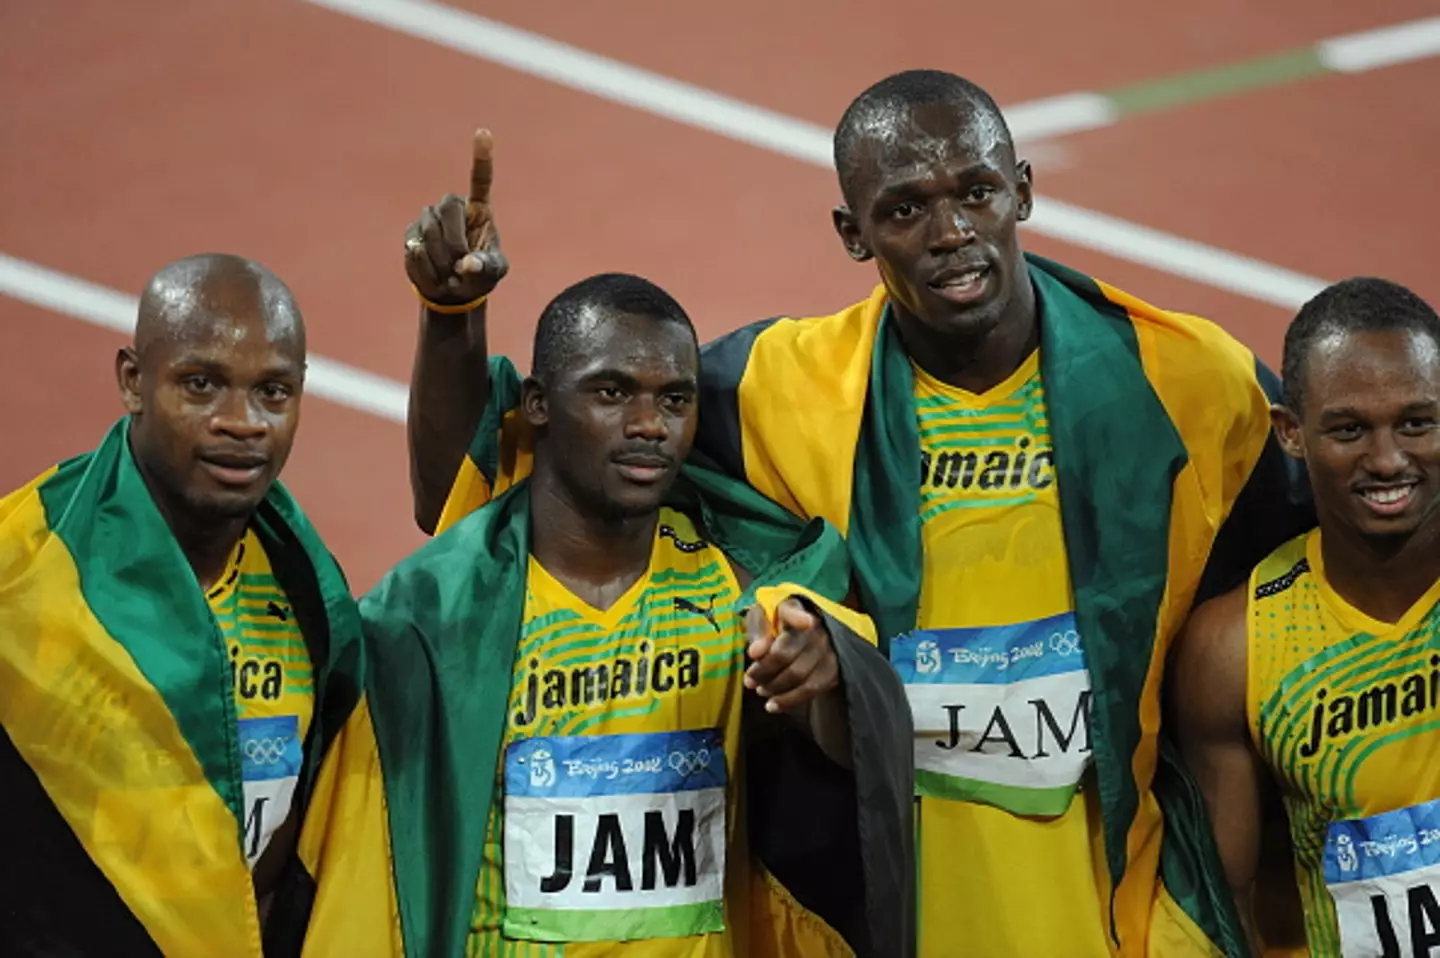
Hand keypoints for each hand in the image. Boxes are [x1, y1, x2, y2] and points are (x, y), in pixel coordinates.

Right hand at [404, 128, 509, 306]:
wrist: (452, 290)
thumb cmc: (479, 276)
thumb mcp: (492, 273)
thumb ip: (486, 267)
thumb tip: (467, 264)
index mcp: (479, 211)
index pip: (481, 180)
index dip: (481, 157)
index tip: (483, 132)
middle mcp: (453, 208)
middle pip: (448, 207)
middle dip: (454, 240)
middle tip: (461, 266)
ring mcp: (430, 218)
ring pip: (430, 231)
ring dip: (442, 261)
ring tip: (451, 276)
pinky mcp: (412, 232)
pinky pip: (415, 248)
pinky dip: (427, 269)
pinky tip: (437, 276)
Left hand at [744, 598, 838, 713]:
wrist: (800, 633)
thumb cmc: (774, 624)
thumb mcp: (761, 619)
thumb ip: (757, 632)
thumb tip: (755, 653)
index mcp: (793, 608)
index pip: (795, 612)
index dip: (801, 618)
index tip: (806, 624)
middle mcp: (816, 627)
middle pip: (788, 654)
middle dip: (764, 671)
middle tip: (749, 680)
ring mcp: (827, 648)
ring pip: (799, 675)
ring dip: (775, 687)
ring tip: (760, 691)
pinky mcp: (833, 669)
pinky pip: (811, 689)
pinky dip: (789, 701)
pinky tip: (773, 705)